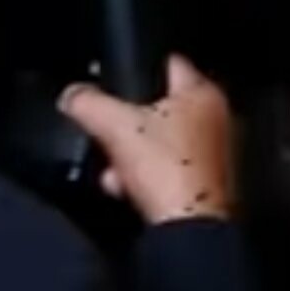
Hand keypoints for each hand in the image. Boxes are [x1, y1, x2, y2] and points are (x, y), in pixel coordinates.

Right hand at [58, 55, 234, 224]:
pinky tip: (128, 188)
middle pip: (158, 108)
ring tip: (115, 170)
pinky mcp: (208, 183)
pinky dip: (146, 177)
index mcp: (204, 93)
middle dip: (126, 124)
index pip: (168, 63)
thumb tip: (73, 95)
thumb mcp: (114, 125)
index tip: (116, 78)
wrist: (188, 227)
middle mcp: (217, 119)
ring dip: (131, 156)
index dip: (138, 67)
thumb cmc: (168, 170)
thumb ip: (87, 102)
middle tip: (107, 134)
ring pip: (160, 142)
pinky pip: (169, 170)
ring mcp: (216, 153)